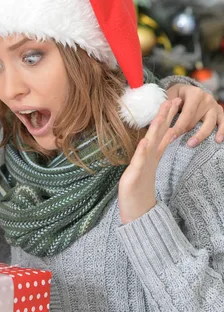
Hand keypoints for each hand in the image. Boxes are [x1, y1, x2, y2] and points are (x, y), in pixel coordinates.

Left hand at [118, 99, 180, 223]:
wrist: (137, 211)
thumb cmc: (138, 189)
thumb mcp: (144, 167)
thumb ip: (151, 153)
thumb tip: (156, 139)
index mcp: (150, 155)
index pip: (160, 132)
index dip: (166, 117)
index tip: (172, 101)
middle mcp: (149, 158)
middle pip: (159, 133)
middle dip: (166, 116)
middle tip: (175, 100)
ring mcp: (143, 165)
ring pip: (152, 143)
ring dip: (157, 128)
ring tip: (162, 114)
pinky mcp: (136, 175)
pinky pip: (140, 161)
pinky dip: (143, 150)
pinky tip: (146, 141)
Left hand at [166, 83, 223, 146]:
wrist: (188, 90)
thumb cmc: (177, 95)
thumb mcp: (170, 95)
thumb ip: (167, 104)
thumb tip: (162, 117)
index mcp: (195, 94)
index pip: (186, 114)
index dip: (178, 126)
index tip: (170, 137)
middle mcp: (207, 99)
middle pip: (196, 120)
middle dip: (185, 131)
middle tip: (174, 141)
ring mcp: (214, 106)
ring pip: (209, 123)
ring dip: (200, 135)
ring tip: (191, 144)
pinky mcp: (219, 112)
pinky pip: (223, 122)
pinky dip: (222, 131)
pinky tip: (218, 140)